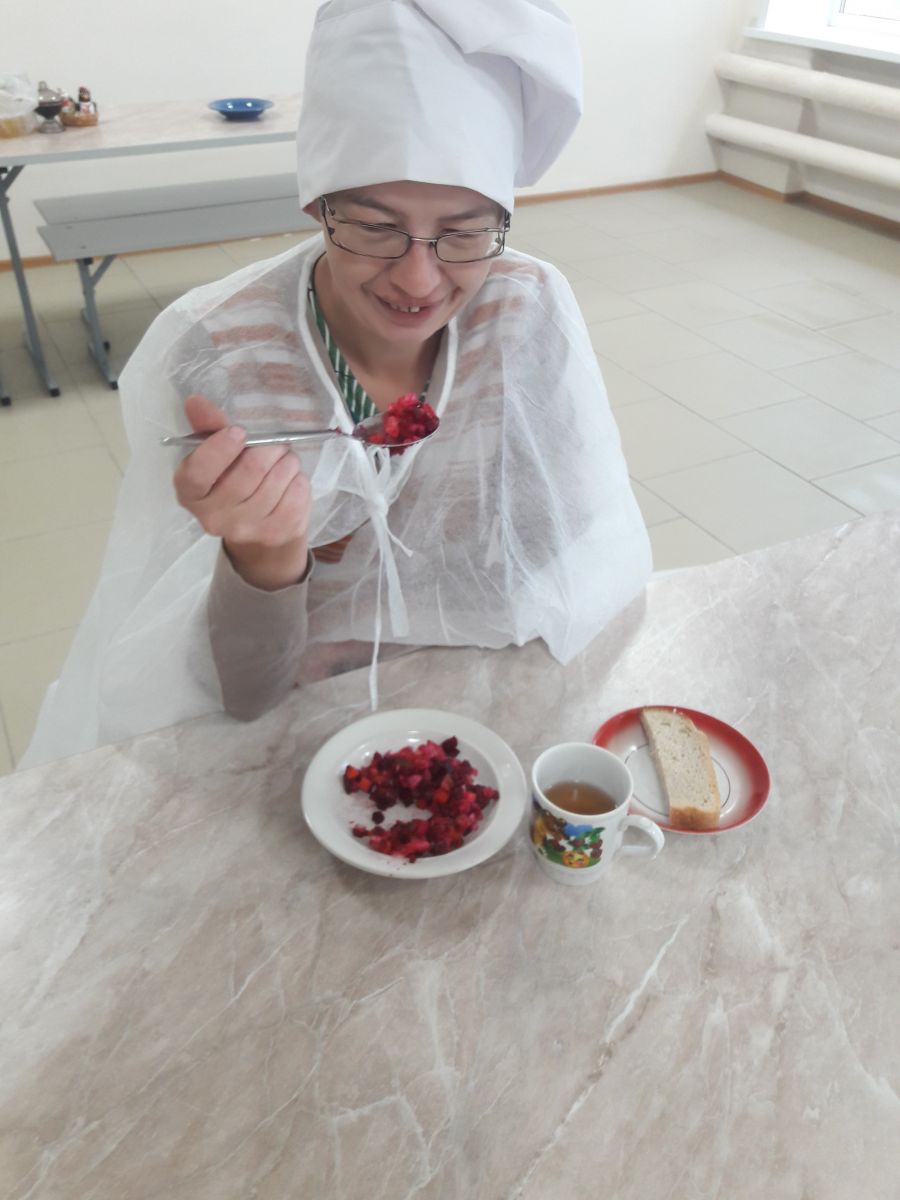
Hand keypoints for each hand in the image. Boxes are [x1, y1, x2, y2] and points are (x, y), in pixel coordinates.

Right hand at [173, 394, 311, 589]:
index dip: (220, 448)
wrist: (258, 533)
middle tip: (275, 444)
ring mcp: (246, 529)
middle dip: (268, 448)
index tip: (239, 432)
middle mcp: (213, 517)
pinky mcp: (276, 533)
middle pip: (249, 470)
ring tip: (283, 460)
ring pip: (276, 479)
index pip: (199, 472)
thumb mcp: (216, 454)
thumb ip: (208, 428)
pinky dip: (298, 479)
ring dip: (286, 461)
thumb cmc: (232, 481)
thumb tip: (195, 401)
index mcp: (190, 493)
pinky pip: (296, 493)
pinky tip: (290, 481)